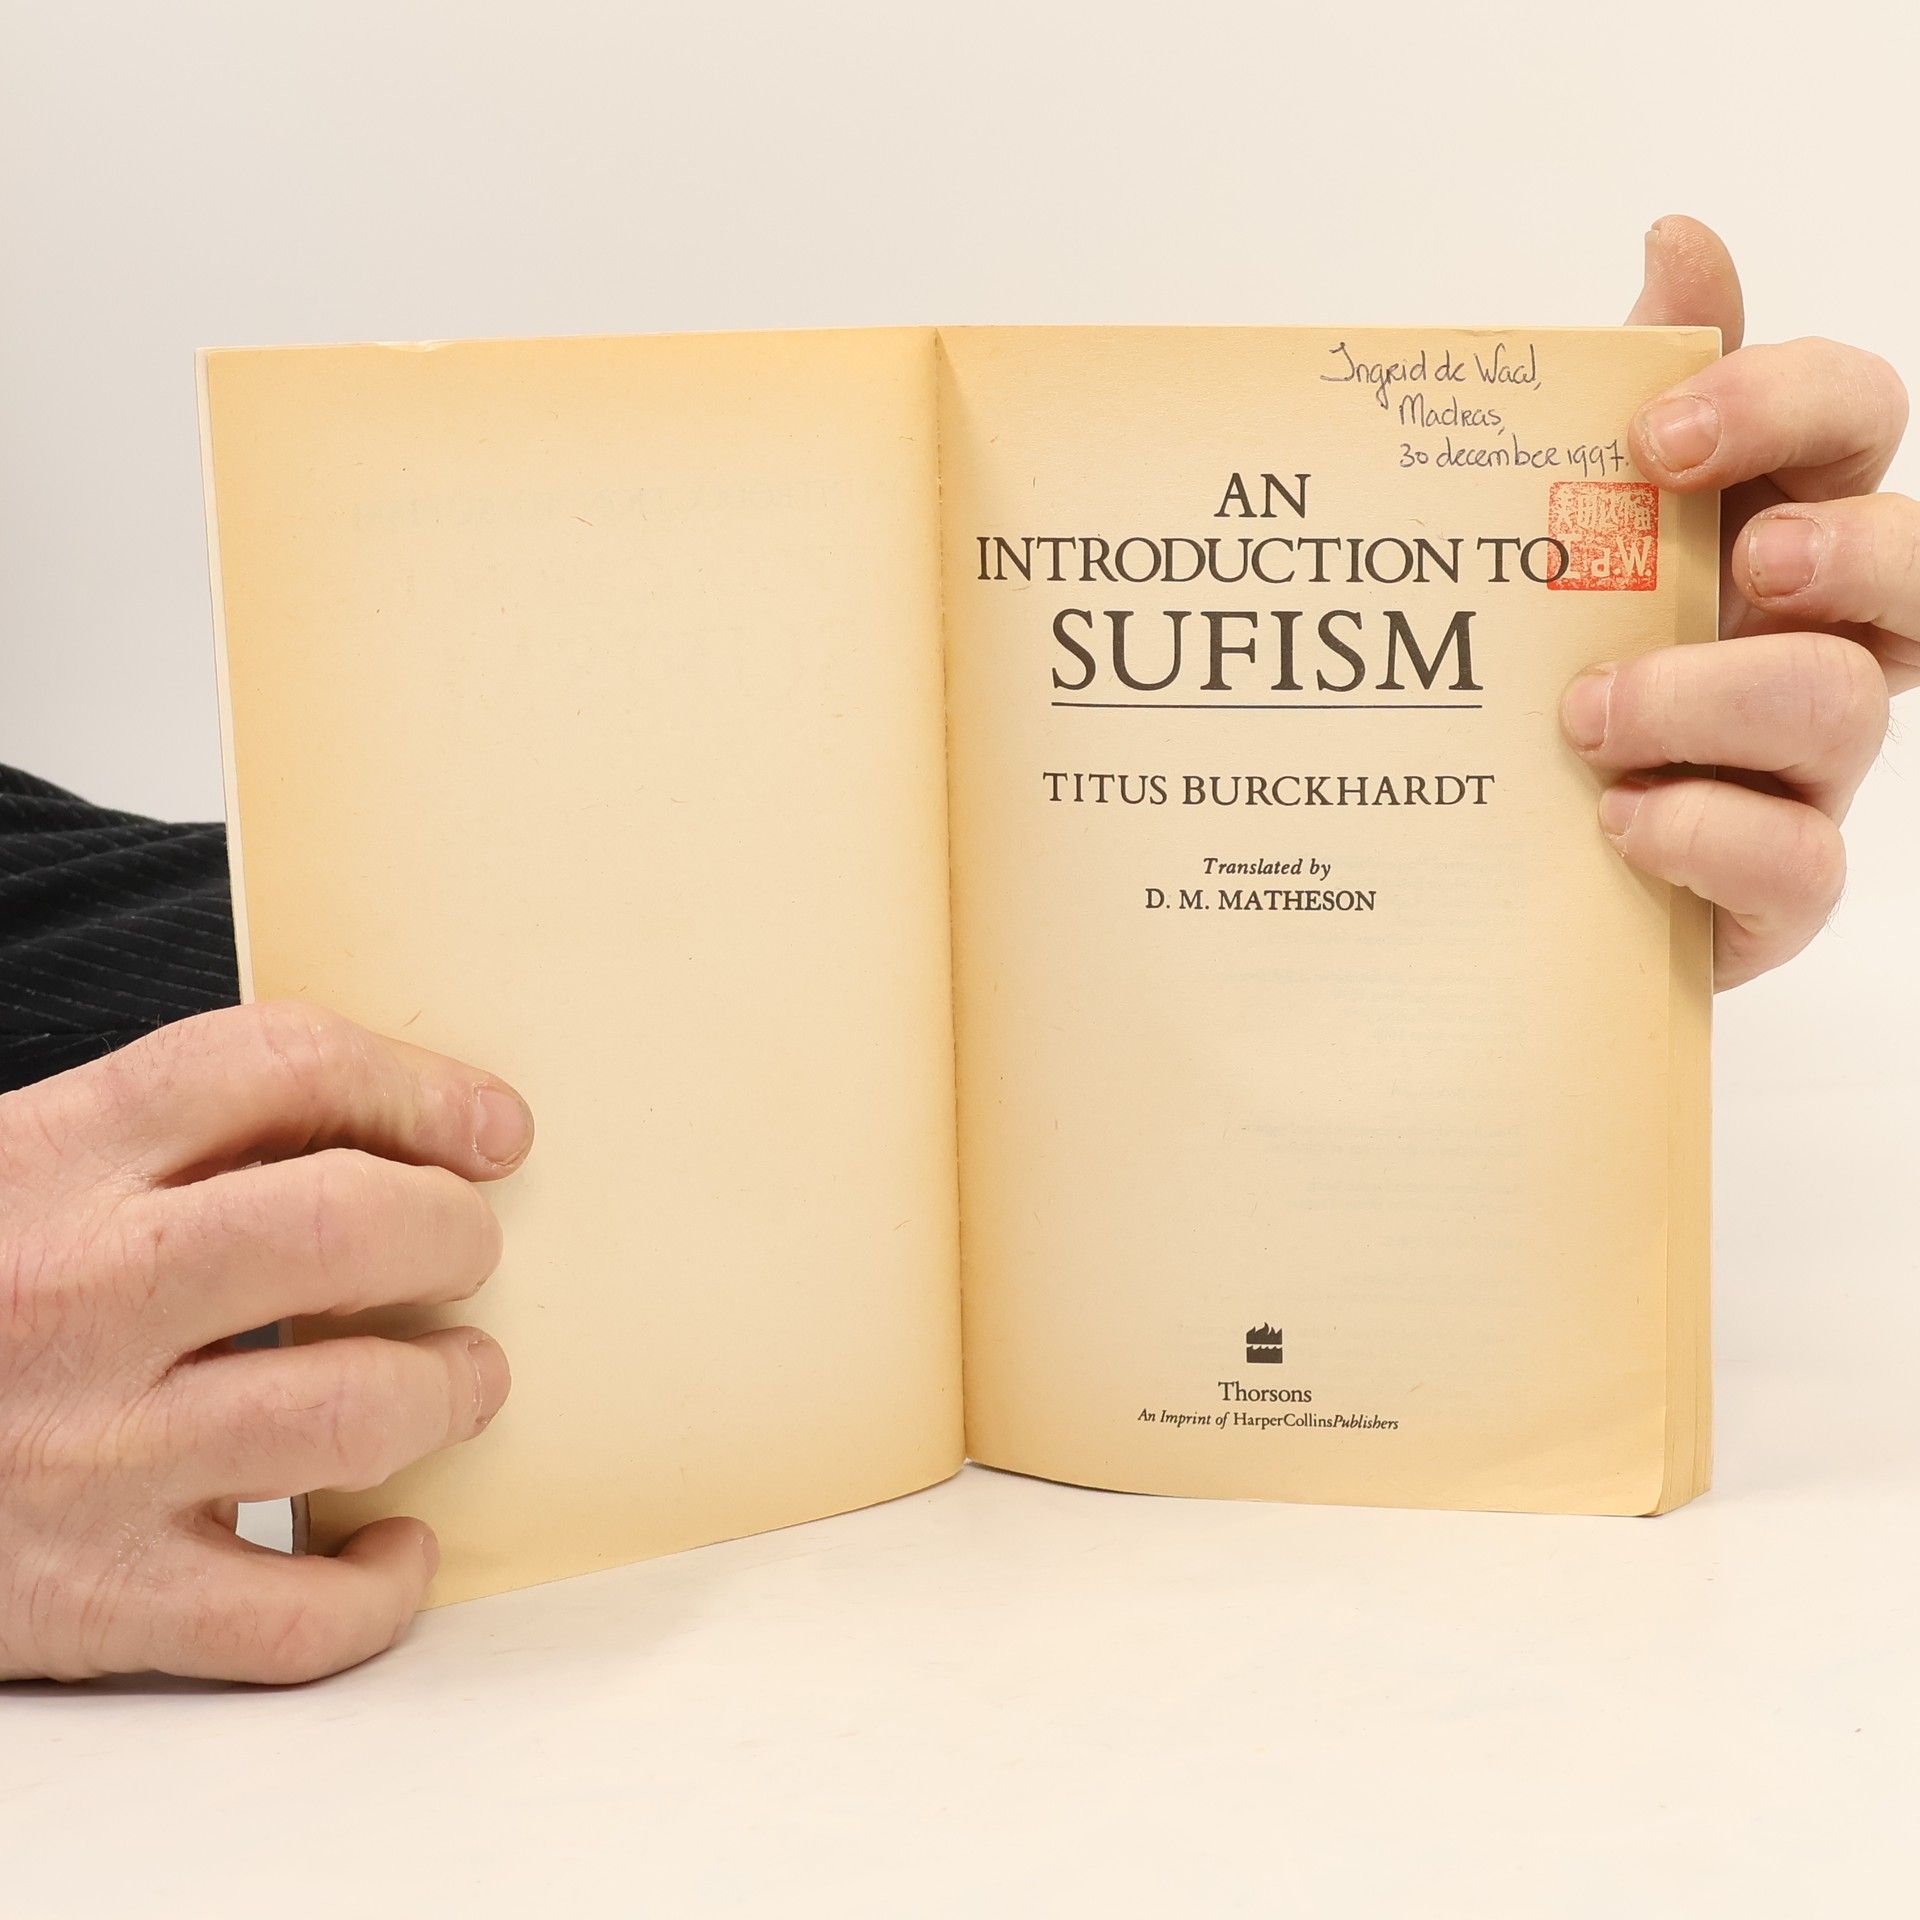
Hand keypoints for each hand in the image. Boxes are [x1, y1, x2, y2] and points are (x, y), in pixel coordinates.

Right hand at [0, 1002, 530, 1682]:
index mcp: (53, 1159)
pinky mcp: (89, 1599)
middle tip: (465, 1253)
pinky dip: (379, 1589)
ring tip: (455, 1379)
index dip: (418, 1087)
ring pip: (351, 1410)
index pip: (281, 1065)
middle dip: (453, 1235)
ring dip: (448, 1390)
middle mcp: (76, 1295)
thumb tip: (388, 1137)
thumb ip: (170, 1144)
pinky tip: (391, 1543)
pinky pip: (292, 1614)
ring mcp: (87, 1454)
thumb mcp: (15, 1171)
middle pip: (345, 1227)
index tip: (490, 1127)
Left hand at [1561, 215, 1909, 986]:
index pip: (1852, 422)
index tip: (1657, 432)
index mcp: (1776, 526)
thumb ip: (1630, 396)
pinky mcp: (1772, 886)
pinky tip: (1611, 817)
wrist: (1493, 864)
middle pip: (1916, 557)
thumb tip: (1679, 238)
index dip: (1787, 402)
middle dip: (1839, 545)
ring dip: (1709, 698)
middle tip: (1742, 561)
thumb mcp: (1566, 534)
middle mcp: (1818, 639)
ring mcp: (1804, 769)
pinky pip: (1798, 862)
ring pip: (1842, 709)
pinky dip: (1699, 833)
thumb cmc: (1544, 677)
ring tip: (1584, 715)